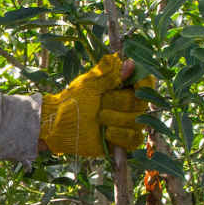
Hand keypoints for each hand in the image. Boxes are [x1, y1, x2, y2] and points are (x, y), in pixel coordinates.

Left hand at [39, 55, 153, 156]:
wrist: (57, 122)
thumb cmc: (73, 99)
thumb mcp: (89, 83)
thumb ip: (109, 73)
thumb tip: (129, 63)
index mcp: (123, 87)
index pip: (146, 83)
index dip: (144, 83)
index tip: (134, 83)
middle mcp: (128, 105)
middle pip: (140, 102)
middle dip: (119, 101)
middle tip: (101, 102)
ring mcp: (126, 123)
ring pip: (137, 121)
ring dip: (117, 118)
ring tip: (98, 117)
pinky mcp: (121, 141)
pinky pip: (134, 139)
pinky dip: (122, 135)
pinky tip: (107, 132)